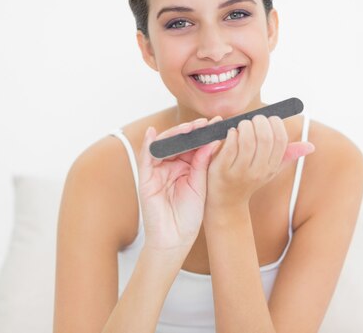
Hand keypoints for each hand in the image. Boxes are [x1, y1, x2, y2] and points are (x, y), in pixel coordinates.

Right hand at [138, 117, 220, 251]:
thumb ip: (202, 163)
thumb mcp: (200, 185)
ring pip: (164, 145)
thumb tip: (210, 141)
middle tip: (204, 123)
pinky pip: (146, 157)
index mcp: (186, 168)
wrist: (176, 239)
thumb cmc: (189, 217)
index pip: (193, 145)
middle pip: (178, 142)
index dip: (203, 134)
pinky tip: (154, 133)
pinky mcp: (146, 178)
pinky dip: (149, 144)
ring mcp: (158, 171)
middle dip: (191, 131)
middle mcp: (171, 166)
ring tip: (189, 128)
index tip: (217, 125)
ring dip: (175, 134)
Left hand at [206, 115, 314, 212]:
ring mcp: (240, 172)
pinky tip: (230, 133)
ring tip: (241, 125)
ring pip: (247, 141)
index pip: (280, 140)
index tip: (268, 118)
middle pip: (264, 138)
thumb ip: (288, 154)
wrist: (227, 202)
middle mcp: (258, 171)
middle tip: (253, 119)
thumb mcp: (271, 169)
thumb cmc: (249, 179)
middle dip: (259, 122)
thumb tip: (311, 146)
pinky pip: (229, 148)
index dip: (275, 123)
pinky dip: (230, 135)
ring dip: (244, 126)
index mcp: (272, 167)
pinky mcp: (222, 171)